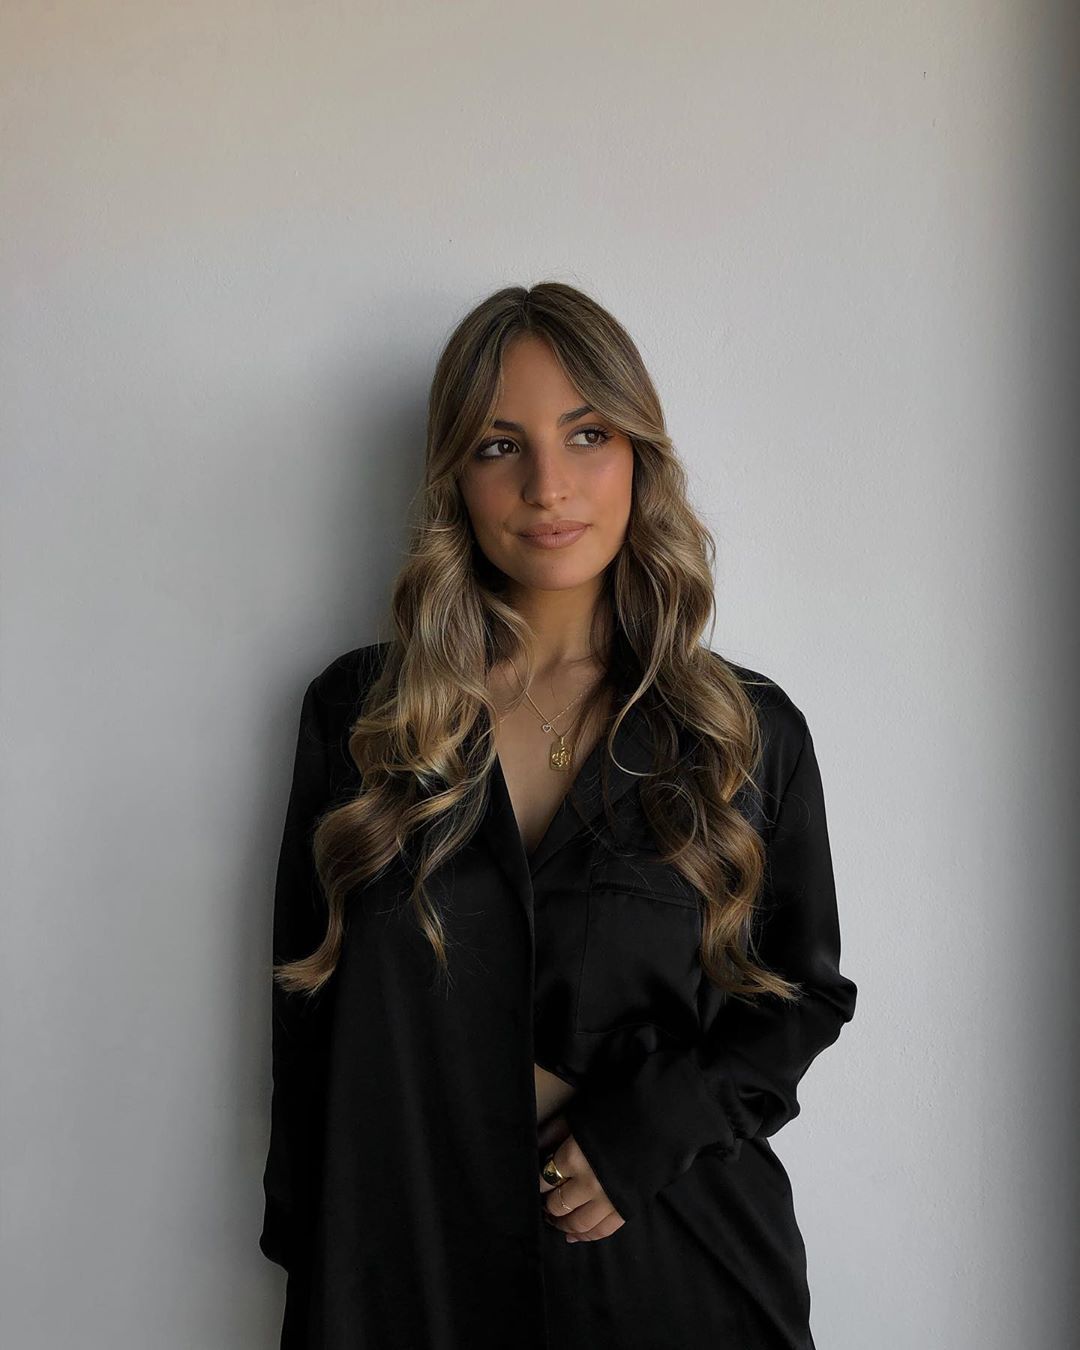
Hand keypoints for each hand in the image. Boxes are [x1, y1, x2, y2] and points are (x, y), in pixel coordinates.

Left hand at [537, 1112, 626, 1242]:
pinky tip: (574, 1236)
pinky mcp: (627, 1208)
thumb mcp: (580, 1115)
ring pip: (578, 1223)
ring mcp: (609, 1199)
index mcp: (574, 1157)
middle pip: (558, 1204)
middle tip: (542, 1203)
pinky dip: (587, 1236)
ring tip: (555, 1221)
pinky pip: (602, 1230)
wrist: (661, 1119)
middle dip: (547, 1205)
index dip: (536, 1183)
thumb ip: (555, 1131)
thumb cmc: (618, 1110)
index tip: (535, 1183)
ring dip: (563, 1224)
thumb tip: (536, 1146)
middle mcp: (589, 1183)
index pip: (543, 1179)